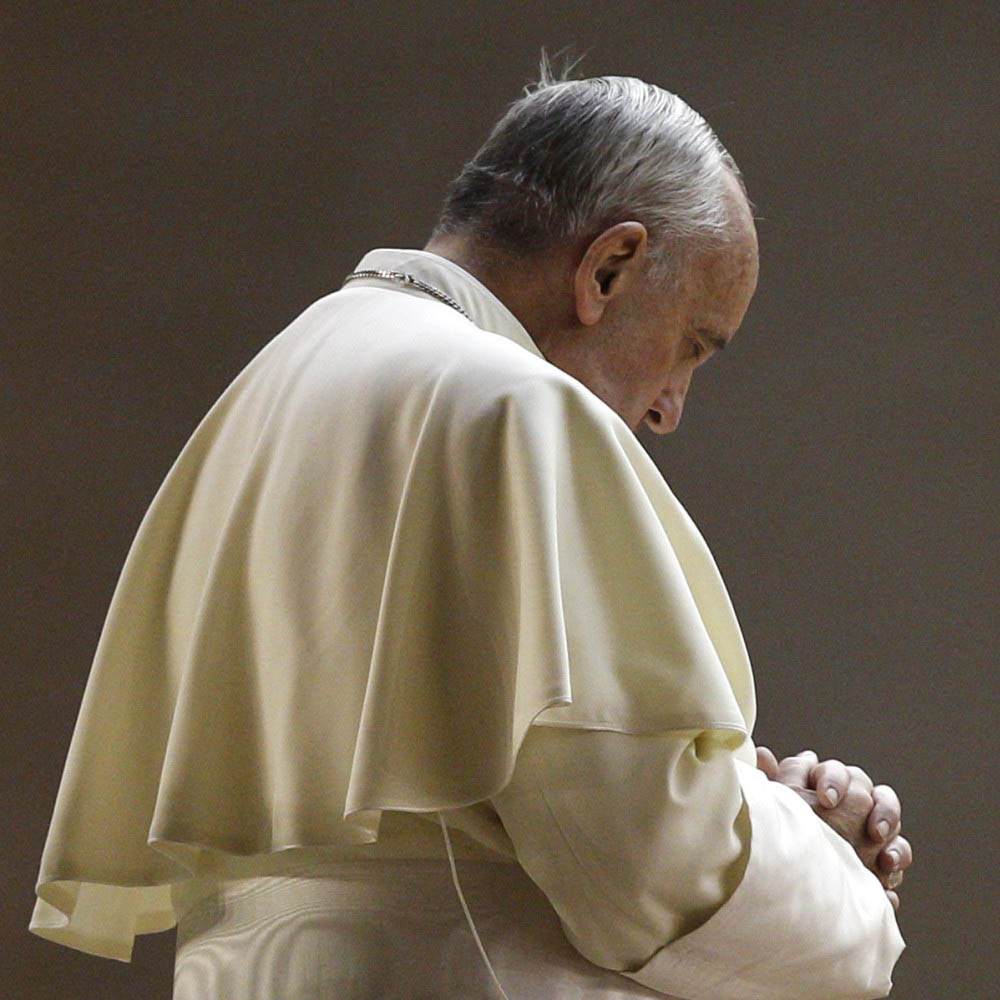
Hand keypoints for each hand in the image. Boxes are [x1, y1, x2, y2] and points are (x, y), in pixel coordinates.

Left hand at [756, 746, 911, 909]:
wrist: (788, 877)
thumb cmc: (780, 833)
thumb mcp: (776, 807)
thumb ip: (774, 781)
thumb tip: (762, 753)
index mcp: (823, 783)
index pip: (837, 772)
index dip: (834, 781)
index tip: (826, 799)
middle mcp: (850, 800)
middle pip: (875, 792)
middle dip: (880, 808)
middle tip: (873, 831)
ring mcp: (867, 827)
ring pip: (891, 818)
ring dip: (893, 836)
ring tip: (886, 859)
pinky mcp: (878, 854)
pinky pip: (897, 851)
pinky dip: (896, 861)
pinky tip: (886, 878)